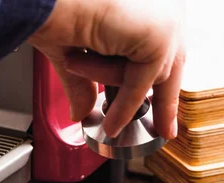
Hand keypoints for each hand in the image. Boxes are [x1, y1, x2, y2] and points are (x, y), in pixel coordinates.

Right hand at [28, 0, 185, 138]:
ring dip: (109, 82)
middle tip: (163, 129)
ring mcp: (164, 15)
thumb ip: (84, 83)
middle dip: (164, 100)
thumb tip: (81, 111)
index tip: (162, 108)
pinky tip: (112, 123)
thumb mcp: (72, 52)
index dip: (162, 79)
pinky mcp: (158, 33)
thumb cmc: (52, 7)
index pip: (163, 47)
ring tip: (75, 63)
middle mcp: (160, 4)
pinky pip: (143, 83)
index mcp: (145, 4)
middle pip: (172, 62)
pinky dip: (125, 107)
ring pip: (151, 74)